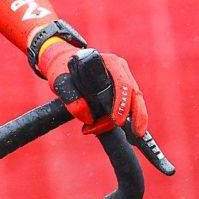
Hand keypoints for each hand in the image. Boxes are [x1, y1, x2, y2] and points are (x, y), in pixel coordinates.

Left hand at [36, 36, 150, 137]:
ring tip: (133, 136)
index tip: (116, 121)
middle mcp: (120, 68)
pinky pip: (131, 104)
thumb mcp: (60, 82)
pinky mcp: (123, 89)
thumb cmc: (63, 71)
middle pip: (135, 92)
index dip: (122, 103)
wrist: (64, 66)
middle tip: (137, 133)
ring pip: (136, 100)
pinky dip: (129, 118)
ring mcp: (124, 78)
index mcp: (108, 62)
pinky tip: (125, 130)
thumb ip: (70, 98)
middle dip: (138, 114)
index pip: (122, 83)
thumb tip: (88, 118)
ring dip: (134, 119)